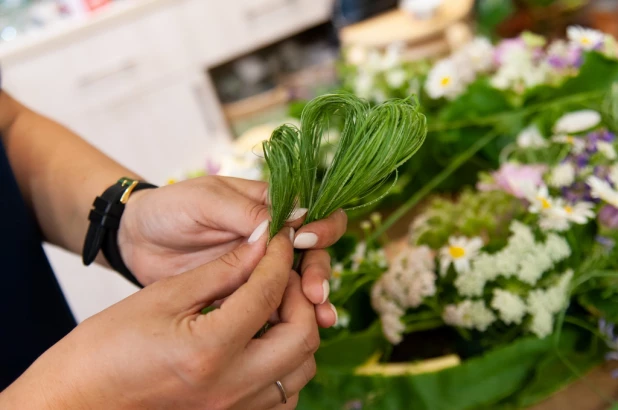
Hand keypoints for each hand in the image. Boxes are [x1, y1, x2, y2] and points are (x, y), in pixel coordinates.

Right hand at [1, 228, 316, 409]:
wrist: (77, 401)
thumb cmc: (105, 347)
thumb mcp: (162, 297)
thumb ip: (220, 271)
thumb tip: (259, 246)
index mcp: (210, 350)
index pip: (268, 293)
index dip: (279, 257)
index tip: (279, 239)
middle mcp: (230, 388)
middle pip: (303, 337)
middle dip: (300, 297)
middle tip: (282, 274)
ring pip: (300, 370)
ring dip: (297, 330)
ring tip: (273, 305)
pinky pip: (282, 394)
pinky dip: (285, 363)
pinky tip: (263, 339)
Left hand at [118, 176, 346, 326]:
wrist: (135, 241)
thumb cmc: (169, 209)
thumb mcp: (205, 201)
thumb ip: (245, 211)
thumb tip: (290, 225)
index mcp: (268, 206)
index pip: (311, 213)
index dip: (320, 227)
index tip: (307, 242)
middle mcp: (272, 238)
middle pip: (313, 253)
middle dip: (318, 272)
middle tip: (314, 294)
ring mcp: (259, 269)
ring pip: (297, 283)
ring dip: (312, 301)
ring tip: (320, 319)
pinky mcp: (245, 295)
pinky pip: (273, 307)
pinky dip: (288, 319)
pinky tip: (299, 333)